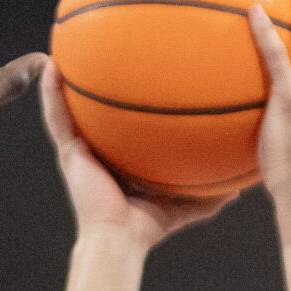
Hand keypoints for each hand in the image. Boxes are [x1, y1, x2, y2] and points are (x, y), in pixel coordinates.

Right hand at [39, 66, 236, 249]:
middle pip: (92, 112)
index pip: (120, 127)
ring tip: (59, 50)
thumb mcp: (185, 204)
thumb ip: (209, 194)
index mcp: (119, 159)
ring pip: (67, 109)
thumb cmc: (147, 227)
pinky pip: (57, 118)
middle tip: (95, 52)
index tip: (134, 76)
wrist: (119, 240)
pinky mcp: (70, 153)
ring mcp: (80, 151)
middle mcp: (97, 151)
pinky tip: (50, 68)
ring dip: (62, 81)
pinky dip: (51, 94)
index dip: (123, 105)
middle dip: (90, 86)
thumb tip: (239, 188)